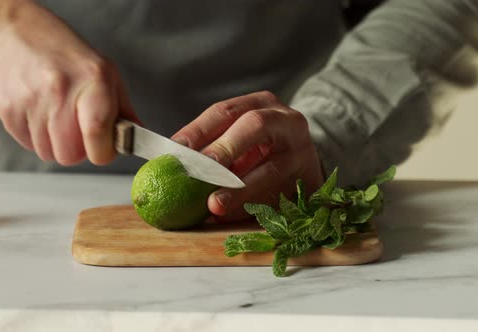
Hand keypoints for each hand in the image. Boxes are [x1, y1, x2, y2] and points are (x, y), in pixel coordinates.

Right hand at [0, 0, 139, 164]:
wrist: (17, 35)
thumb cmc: (66, 56)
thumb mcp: (106, 73)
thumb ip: (124, 111)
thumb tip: (138, 139)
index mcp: (93, 81)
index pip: (98, 134)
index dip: (102, 151)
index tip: (103, 148)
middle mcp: (60, 89)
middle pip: (69, 155)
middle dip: (76, 149)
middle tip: (76, 128)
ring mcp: (30, 99)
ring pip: (48, 153)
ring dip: (54, 142)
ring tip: (55, 114)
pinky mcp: (7, 109)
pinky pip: (27, 144)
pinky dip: (35, 135)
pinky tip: (38, 111)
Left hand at [172, 91, 323, 220]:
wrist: (306, 168)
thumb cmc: (261, 153)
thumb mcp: (238, 141)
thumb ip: (210, 149)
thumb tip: (166, 165)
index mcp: (260, 104)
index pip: (225, 111)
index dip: (198, 129)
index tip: (174, 149)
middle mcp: (284, 119)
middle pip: (253, 125)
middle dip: (223, 148)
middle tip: (198, 169)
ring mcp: (302, 148)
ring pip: (270, 166)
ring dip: (238, 187)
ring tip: (214, 203)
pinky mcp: (311, 178)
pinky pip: (279, 194)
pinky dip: (253, 205)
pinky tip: (231, 215)